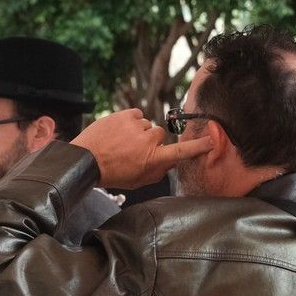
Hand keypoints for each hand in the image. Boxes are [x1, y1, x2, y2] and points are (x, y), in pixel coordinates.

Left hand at [71, 109, 213, 188]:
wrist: (85, 160)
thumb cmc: (111, 173)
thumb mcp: (137, 181)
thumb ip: (158, 172)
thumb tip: (172, 162)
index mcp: (153, 159)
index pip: (181, 152)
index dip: (197, 147)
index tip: (211, 141)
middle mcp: (148, 141)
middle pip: (160, 135)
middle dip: (150, 141)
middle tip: (132, 150)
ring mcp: (137, 126)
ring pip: (146, 125)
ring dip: (137, 131)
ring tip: (120, 142)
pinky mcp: (126, 114)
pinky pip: (137, 115)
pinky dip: (130, 122)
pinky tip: (118, 132)